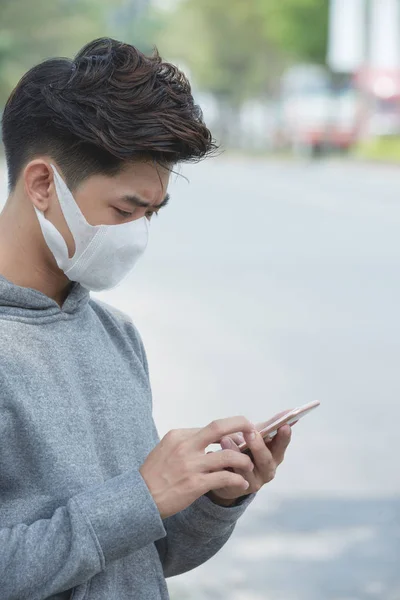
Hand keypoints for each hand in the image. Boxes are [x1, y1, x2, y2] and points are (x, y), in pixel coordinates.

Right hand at [139, 416, 256, 518]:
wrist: (140, 499)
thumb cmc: (154, 475)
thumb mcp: (166, 449)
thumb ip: (187, 442)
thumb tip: (210, 439)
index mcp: (178, 435)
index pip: (211, 427)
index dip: (230, 430)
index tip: (240, 434)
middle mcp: (185, 446)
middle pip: (219, 428)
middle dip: (241, 425)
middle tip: (254, 431)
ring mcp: (191, 465)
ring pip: (228, 455)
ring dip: (243, 460)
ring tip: (249, 465)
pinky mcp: (195, 484)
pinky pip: (224, 478)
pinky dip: (237, 480)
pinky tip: (242, 484)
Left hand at [207, 421, 291, 503]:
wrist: (231, 475)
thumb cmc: (247, 451)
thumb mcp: (257, 438)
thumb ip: (270, 426)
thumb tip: (290, 410)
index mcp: (275, 455)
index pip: (282, 445)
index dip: (284, 437)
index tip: (284, 426)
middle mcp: (268, 470)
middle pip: (266, 459)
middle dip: (258, 446)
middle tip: (250, 433)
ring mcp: (255, 481)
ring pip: (247, 468)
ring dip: (236, 453)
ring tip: (225, 440)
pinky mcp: (239, 488)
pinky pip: (232, 476)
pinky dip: (224, 464)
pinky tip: (215, 455)